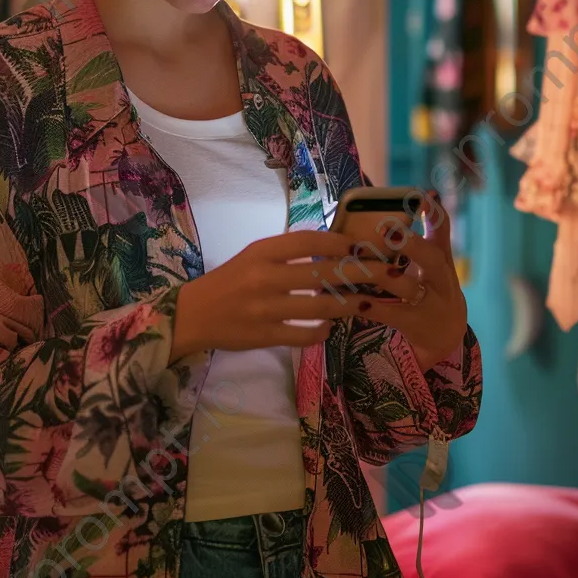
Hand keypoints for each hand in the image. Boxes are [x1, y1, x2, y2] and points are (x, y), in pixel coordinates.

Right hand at [169, 231, 383, 361]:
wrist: (194, 315)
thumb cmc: (229, 281)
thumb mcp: (254, 257)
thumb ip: (287, 252)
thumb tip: (333, 249)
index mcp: (262, 252)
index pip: (308, 241)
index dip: (340, 243)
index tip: (360, 246)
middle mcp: (265, 277)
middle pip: (322, 273)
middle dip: (359, 273)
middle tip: (383, 274)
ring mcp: (266, 309)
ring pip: (320, 307)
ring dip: (348, 304)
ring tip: (364, 302)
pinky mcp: (266, 336)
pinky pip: (305, 335)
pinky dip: (323, 331)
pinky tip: (330, 327)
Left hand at [336, 190, 467, 369]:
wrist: (447, 335)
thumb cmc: (433, 287)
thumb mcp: (436, 261)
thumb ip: (427, 233)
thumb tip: (422, 195)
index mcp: (441, 257)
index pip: (443, 229)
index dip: (435, 212)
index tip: (423, 195)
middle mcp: (440, 278)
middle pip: (430, 257)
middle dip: (409, 242)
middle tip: (385, 228)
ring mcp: (430, 303)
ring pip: (407, 285)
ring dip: (380, 272)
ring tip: (357, 259)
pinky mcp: (414, 324)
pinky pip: (390, 314)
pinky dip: (371, 306)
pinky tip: (354, 299)